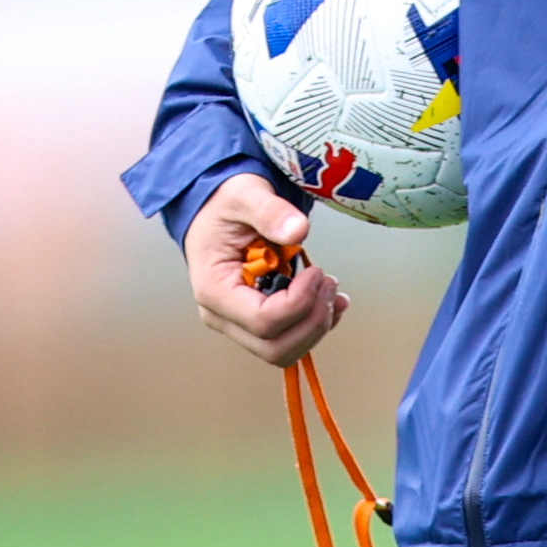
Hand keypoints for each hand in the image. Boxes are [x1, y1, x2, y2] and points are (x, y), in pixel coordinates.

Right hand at [187, 168, 347, 366]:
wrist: (216, 211)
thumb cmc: (224, 205)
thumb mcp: (244, 194)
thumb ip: (270, 211)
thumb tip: (298, 231)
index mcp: (214, 289)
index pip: (263, 321)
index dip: (299, 302)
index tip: (315, 272)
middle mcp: (222, 316)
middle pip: (275, 347)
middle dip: (312, 320)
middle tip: (328, 283)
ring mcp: (239, 323)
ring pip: (285, 351)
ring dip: (317, 326)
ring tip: (332, 289)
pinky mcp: (257, 322)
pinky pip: (289, 340)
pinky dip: (316, 325)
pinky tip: (332, 301)